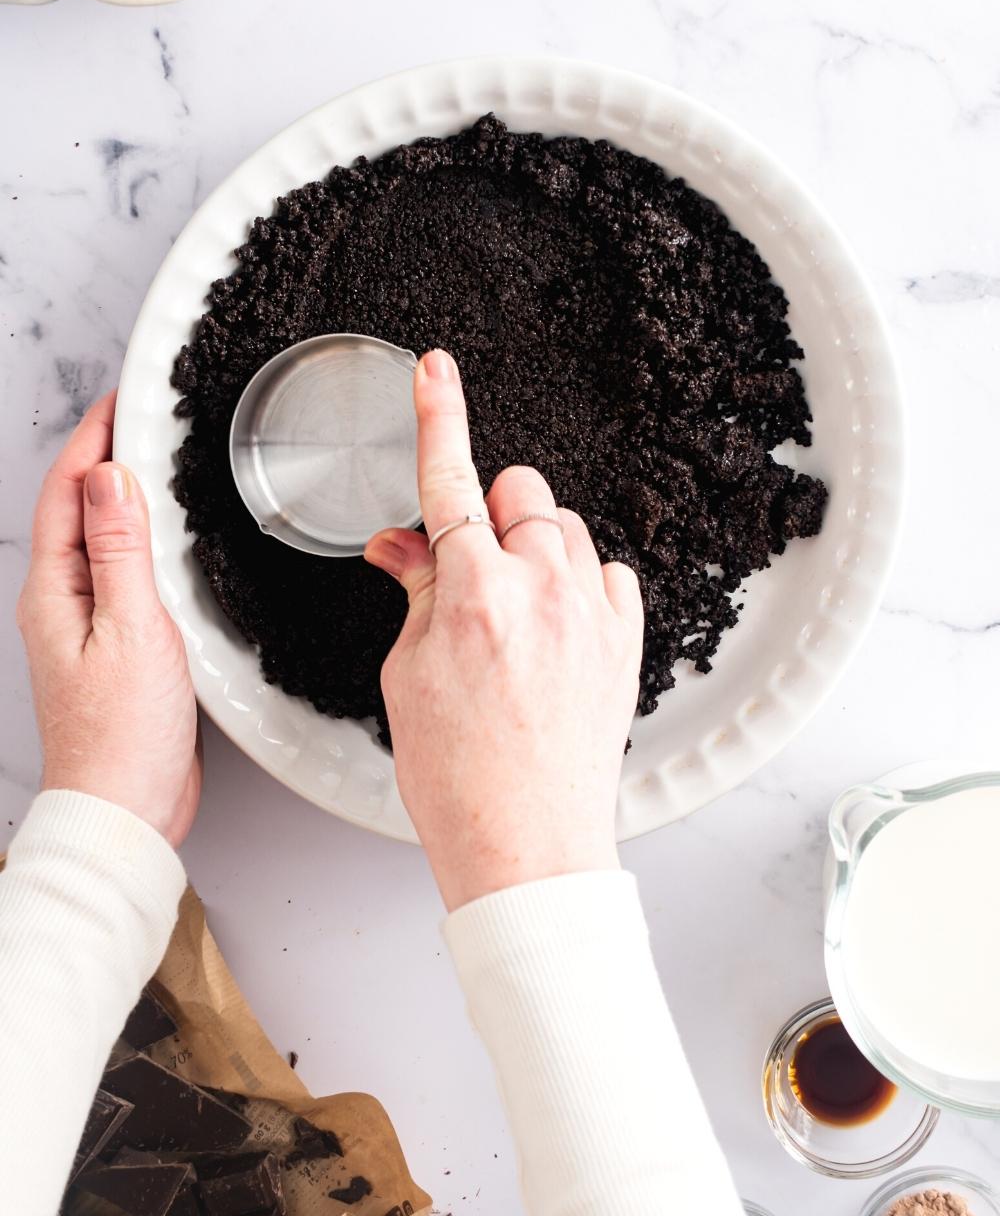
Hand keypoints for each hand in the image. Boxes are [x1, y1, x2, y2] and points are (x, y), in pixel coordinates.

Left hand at [17, 393, 199, 847]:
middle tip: (144, 414)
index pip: (67, 490)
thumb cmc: (124, 737)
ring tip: (158, 459)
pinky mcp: (113, 645)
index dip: (92, 437)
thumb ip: (121, 549)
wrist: (126, 810)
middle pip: (77, 507)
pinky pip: (122, 572)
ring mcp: (85, 624)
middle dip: (105, 453)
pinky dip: (142, 539)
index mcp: (55, 591)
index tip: (123, 398)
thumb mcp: (131, 629)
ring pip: (100, 538)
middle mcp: (61, 602)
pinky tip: (169, 539)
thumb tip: (110, 476)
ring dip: (123, 494)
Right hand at [365, 350, 642, 911]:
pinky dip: (581, 583)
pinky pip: (609, 573)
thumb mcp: (408, 677)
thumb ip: (415, 593)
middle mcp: (542, 591)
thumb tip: (401, 543)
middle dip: (490, 508)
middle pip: (521, 490)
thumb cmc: (458, 776)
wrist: (529, 846)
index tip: (437, 370)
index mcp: (474, 594)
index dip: (439, 415)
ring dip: (535, 545)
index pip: (447, 482)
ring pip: (567, 528)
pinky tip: (557, 626)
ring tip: (513, 607)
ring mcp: (593, 614)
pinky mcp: (627, 642)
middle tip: (471, 561)